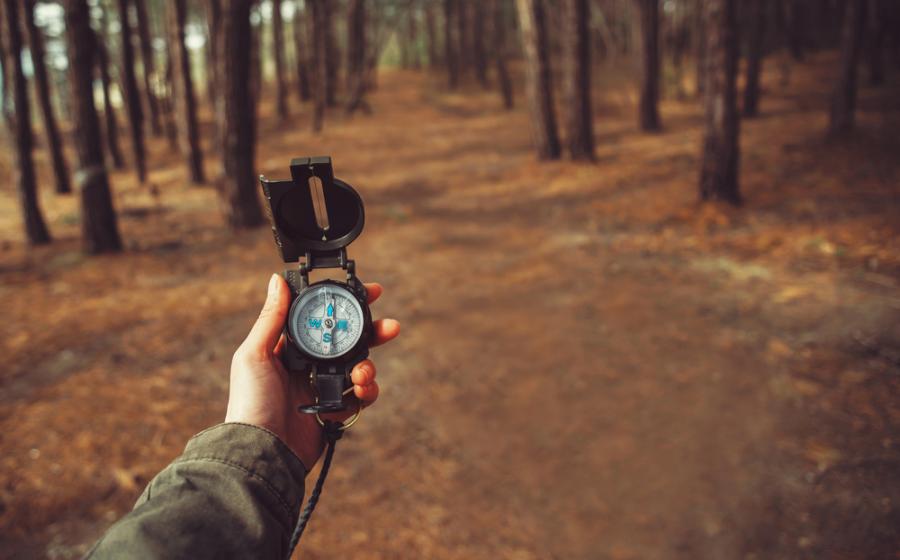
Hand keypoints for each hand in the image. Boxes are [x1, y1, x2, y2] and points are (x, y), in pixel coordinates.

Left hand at [225, 274, 399, 469]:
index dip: (345, 305)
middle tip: (389, 327)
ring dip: (368, 368)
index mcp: (289, 348)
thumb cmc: (250, 403)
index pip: (322, 319)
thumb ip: (271, 318)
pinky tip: (358, 394)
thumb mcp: (255, 354)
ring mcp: (322, 388)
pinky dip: (365, 394)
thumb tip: (276, 280)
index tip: (369, 293)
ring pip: (358, 368)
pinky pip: (359, 398)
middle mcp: (307, 365)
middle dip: (371, 334)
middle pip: (348, 341)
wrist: (261, 452)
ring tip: (362, 374)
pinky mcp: (333, 412)